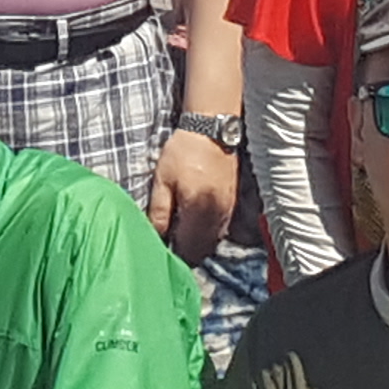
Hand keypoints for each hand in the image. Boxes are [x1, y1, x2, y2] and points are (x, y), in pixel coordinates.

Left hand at [148, 127, 240, 264]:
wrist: (211, 132)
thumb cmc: (183, 153)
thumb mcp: (162, 180)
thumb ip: (159, 211)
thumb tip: (156, 236)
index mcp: (198, 210)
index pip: (188, 249)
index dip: (174, 255)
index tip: (161, 252)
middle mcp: (217, 216)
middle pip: (203, 250)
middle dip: (186, 254)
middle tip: (169, 246)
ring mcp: (228, 211)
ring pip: (213, 242)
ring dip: (197, 245)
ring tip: (179, 236)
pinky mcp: (232, 204)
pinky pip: (220, 230)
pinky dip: (207, 234)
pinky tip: (194, 224)